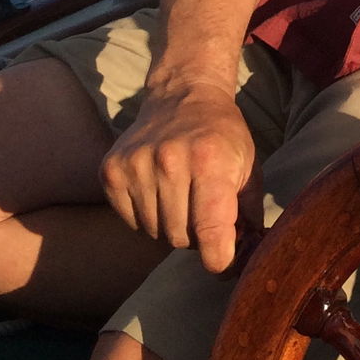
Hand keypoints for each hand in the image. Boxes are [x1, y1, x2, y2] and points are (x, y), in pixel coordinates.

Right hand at [101, 79, 259, 274]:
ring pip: (154, 234)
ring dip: (171, 227)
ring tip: (182, 199)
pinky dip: (146, 218)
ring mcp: (136, 165)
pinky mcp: (111, 170)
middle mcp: (170, 161)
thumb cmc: (221, 136)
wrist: (182, 97)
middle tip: (203, 214)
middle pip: (180, 239)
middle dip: (196, 237)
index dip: (218, 256)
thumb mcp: (248, 167)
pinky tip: (158, 192)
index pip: (210, 229)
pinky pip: (130, 222)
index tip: (222, 263)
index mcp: (210, 161)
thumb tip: (246, 257)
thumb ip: (249, 214)